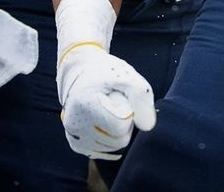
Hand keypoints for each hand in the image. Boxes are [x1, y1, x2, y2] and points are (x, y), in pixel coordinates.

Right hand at [57, 43, 156, 158]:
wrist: (80, 74)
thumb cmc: (105, 72)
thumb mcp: (125, 74)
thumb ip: (141, 95)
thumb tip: (148, 126)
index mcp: (85, 105)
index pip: (121, 125)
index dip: (129, 109)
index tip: (120, 95)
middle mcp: (74, 126)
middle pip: (120, 140)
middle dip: (125, 122)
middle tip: (116, 102)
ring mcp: (75, 138)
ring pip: (114, 147)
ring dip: (118, 129)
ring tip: (108, 108)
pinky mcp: (77, 145)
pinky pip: (106, 150)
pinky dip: (110, 136)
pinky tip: (103, 119)